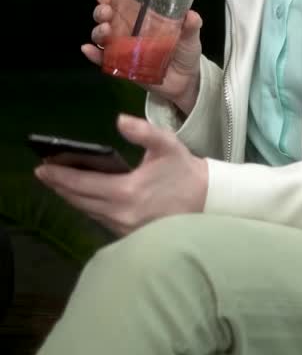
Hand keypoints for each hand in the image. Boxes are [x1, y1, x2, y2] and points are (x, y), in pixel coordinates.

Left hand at [34, 114, 208, 236]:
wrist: (206, 201)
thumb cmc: (184, 171)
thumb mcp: (167, 145)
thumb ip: (142, 131)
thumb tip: (119, 120)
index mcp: (126, 192)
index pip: (83, 185)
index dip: (60, 177)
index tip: (41, 168)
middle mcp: (120, 214)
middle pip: (79, 201)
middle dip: (59, 186)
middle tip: (42, 173)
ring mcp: (123, 228)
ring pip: (88, 211)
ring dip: (71, 197)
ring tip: (57, 181)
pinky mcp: (128, 234)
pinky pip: (99, 218)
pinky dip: (86, 205)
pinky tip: (80, 195)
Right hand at [82, 0, 202, 115]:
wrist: (185, 81)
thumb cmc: (185, 51)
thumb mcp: (191, 37)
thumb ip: (191, 26)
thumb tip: (191, 15)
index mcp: (143, 15)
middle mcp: (128, 28)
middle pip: (106, 15)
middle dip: (101, 10)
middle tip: (106, 12)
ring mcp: (122, 47)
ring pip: (101, 35)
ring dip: (98, 30)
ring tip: (106, 31)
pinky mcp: (120, 65)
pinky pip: (102, 59)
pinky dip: (92, 55)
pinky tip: (87, 49)